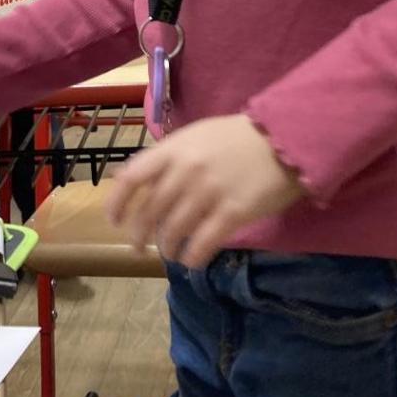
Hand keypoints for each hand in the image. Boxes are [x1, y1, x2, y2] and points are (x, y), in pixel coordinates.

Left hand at [106, 115, 304, 267]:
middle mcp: (185, 171)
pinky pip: (202, 244)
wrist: (282, 140)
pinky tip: (192, 260)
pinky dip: (192, 257)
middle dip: (140, 235)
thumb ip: (165, 157)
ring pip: (174, 232)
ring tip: (170, 252)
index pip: (131, 179)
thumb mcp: (194, 136)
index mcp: (173, 149)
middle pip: (150, 212)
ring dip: (167, 248)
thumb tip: (128, 177)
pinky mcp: (233, 213)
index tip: (114, 221)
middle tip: (139, 247)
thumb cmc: (236, 137)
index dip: (117, 203)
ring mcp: (209, 193)